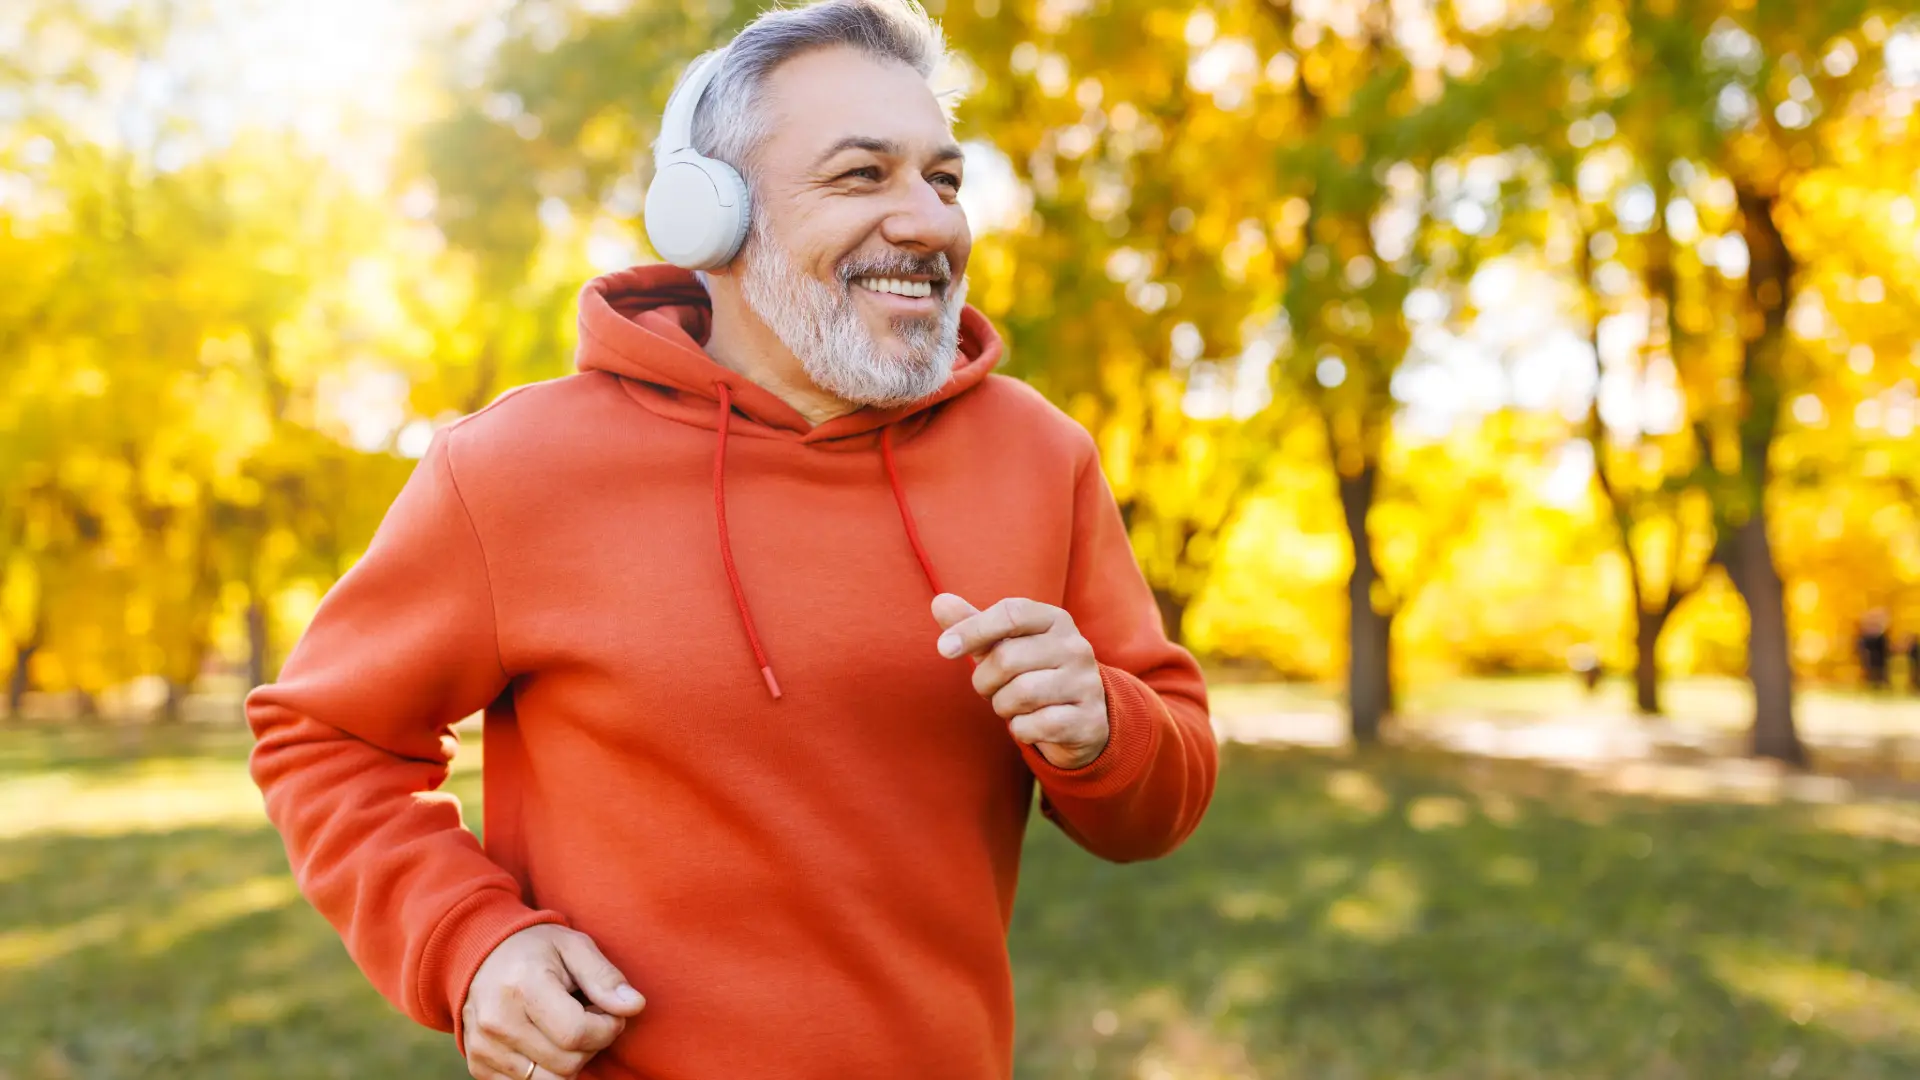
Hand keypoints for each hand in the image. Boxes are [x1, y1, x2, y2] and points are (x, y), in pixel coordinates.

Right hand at [461, 924, 644, 1079]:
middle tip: (589, 1017)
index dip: (607, 1028)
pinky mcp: (479, 1066)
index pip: (577, 1034)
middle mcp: (497, 1022)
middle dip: (591, 1044)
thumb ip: (605, 977)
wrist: (481, 954)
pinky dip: (546, 1071)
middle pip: (567, 1064)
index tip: (610, 1011)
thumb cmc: (536, 949)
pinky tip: (545, 1042)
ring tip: (567, 1029)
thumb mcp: (575, 947)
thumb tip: (635, 1006)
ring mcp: (484, 1048)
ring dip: (570, 1061)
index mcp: (523, 987)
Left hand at [931, 594, 1109, 769]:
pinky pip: (1037, 725)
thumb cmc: (1033, 673)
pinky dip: (1021, 729)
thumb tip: (939, 601)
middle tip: (990, 688)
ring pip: (1021, 694)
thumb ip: (973, 625)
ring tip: (1011, 705)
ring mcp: (1085, 683)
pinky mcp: (1087, 719)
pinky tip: (1029, 724)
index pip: (1011, 613)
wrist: (1081, 717)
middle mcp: (1076, 647)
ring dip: (1002, 706)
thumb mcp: (1004, 646)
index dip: (973, 629)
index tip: (944, 647)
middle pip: (1008, 658)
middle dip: (985, 681)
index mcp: (1055, 620)